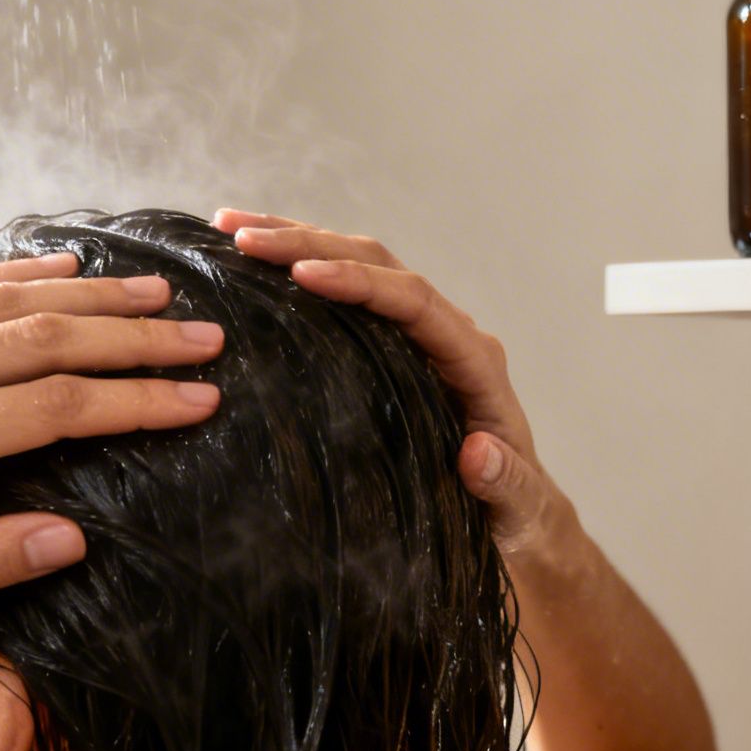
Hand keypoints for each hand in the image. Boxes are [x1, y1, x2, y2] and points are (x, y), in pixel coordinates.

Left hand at [0, 250, 225, 630]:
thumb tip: (73, 539)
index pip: (55, 406)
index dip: (136, 399)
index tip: (200, 398)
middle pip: (43, 338)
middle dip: (132, 335)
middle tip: (203, 334)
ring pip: (0, 302)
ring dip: (84, 295)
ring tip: (151, 293)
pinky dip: (9, 276)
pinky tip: (54, 270)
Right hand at [214, 209, 571, 551]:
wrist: (517, 520)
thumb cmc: (517, 514)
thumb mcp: (518, 509)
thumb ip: (506, 483)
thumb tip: (477, 452)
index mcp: (475, 363)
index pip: (416, 303)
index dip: (361, 283)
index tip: (304, 275)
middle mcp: (447, 335)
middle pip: (379, 267)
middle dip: (311, 244)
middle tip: (242, 237)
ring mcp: (418, 337)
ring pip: (360, 268)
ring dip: (298, 243)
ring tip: (231, 230)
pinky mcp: (392, 349)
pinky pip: (347, 298)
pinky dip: (302, 272)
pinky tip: (254, 267)